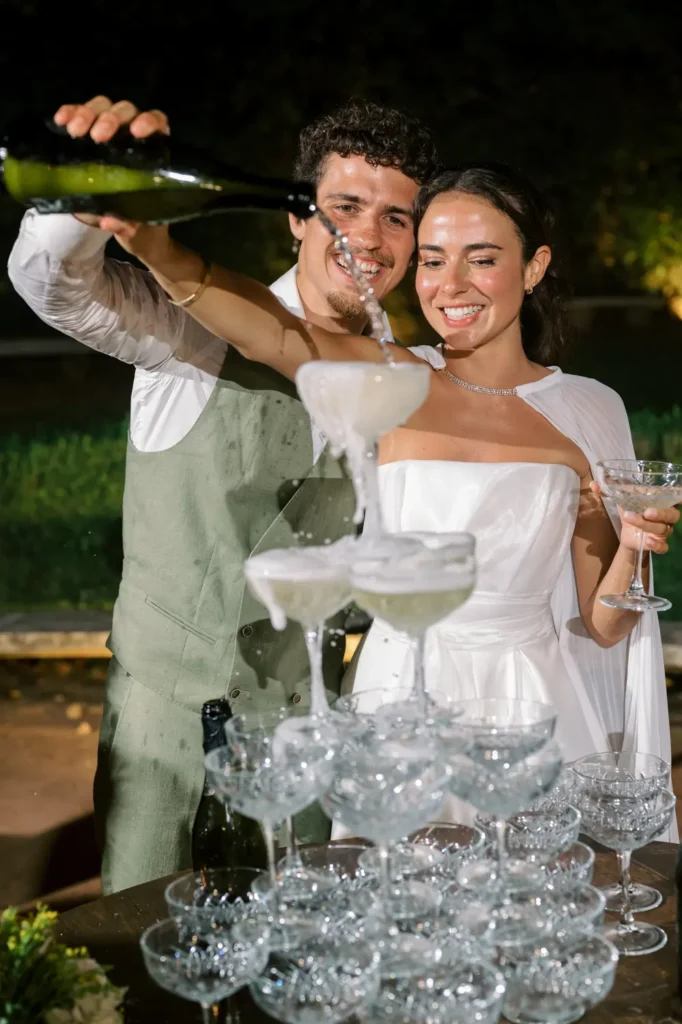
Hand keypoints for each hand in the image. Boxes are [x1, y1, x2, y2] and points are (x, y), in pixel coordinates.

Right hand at [52, 95, 169, 243]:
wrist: (130, 232)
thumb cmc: (142, 227)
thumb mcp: (136, 230)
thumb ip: (126, 225)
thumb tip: (107, 220)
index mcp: (154, 153)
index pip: (157, 123)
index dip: (149, 121)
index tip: (136, 132)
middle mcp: (134, 136)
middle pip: (125, 111)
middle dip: (110, 119)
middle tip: (97, 137)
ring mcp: (111, 132)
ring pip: (102, 107)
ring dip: (87, 113)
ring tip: (74, 132)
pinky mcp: (89, 135)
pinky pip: (79, 115)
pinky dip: (70, 113)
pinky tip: (61, 121)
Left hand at [590, 481, 679, 553]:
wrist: (627, 534)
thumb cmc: (631, 511)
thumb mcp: (621, 501)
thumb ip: (609, 492)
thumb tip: (593, 484)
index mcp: (661, 502)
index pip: (676, 498)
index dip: (679, 495)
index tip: (679, 493)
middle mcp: (666, 517)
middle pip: (672, 515)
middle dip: (660, 513)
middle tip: (646, 512)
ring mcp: (663, 532)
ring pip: (663, 529)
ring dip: (647, 525)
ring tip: (630, 519)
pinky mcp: (658, 544)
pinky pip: (663, 547)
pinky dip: (657, 545)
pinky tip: (646, 541)